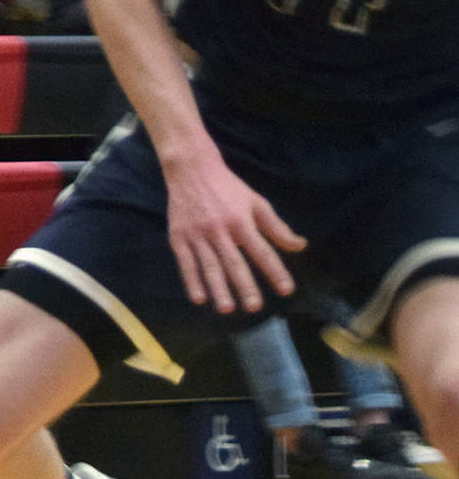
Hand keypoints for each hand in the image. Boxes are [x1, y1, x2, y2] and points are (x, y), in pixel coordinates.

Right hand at [163, 146, 304, 312]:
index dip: (275, 271)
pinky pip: (185, 263)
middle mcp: (219, 229)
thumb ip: (277, 227)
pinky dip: (191, 281)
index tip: (287, 290)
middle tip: (254, 308)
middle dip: (245, 286)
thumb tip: (300, 246)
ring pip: (209, 266)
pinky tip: (199, 298)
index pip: (262, 251)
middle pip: (234, 262)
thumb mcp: (256, 202)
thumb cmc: (228, 188)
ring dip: (218, 288)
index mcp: (241, 221)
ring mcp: (197, 234)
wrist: (190, 169)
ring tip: (227, 309)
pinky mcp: (178, 237)